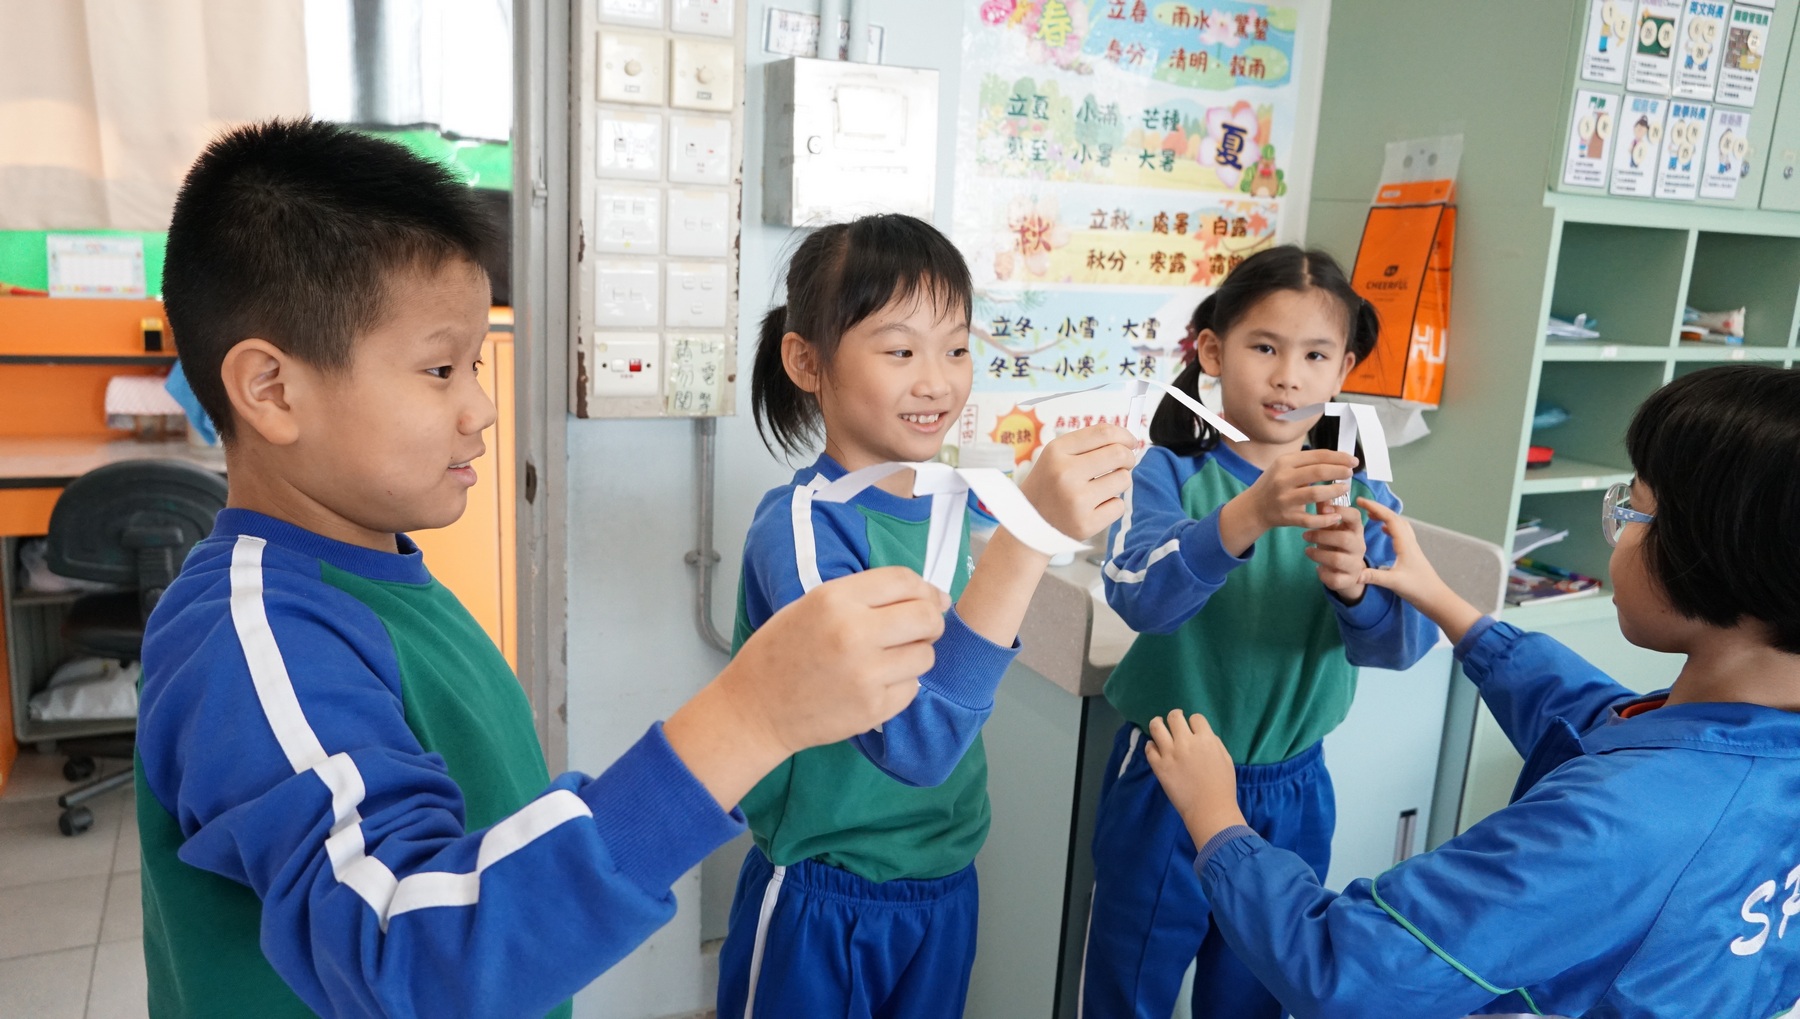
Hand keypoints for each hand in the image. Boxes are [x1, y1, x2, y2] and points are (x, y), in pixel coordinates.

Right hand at [724, 567, 947, 753]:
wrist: (756, 708)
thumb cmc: (782, 652)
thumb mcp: (814, 605)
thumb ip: (865, 597)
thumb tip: (928, 597)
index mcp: (835, 599)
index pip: (904, 580)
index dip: (925, 588)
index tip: (931, 598)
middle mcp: (853, 633)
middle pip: (926, 617)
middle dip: (932, 621)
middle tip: (921, 629)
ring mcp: (865, 674)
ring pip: (926, 656)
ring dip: (916, 655)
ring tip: (889, 659)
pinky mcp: (873, 708)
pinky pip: (912, 688)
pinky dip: (901, 684)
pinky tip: (876, 683)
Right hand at [1016, 424, 1136, 542]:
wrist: (1028, 524)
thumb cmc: (1048, 486)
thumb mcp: (1056, 456)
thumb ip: (1088, 444)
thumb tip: (1128, 441)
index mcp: (1056, 451)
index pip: (1104, 433)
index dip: (1124, 435)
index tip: (1131, 442)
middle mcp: (1065, 474)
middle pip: (1119, 454)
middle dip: (1128, 458)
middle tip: (1122, 465)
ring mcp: (1076, 501)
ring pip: (1124, 480)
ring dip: (1119, 482)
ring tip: (1100, 488)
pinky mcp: (1086, 524)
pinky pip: (1119, 506)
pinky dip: (1112, 506)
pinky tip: (1094, 508)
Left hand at [1144, 710, 1245, 846]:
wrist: (1209, 809)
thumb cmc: (1222, 786)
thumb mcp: (1226, 759)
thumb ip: (1214, 743)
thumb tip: (1203, 734)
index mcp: (1205, 739)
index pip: (1196, 718)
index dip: (1195, 722)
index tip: (1193, 728)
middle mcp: (1186, 742)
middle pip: (1174, 717)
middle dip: (1175, 716)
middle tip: (1174, 721)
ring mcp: (1170, 754)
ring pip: (1156, 727)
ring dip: (1157, 723)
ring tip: (1158, 724)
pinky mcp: (1159, 766)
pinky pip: (1149, 748)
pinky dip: (1151, 745)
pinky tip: (1154, 747)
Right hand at [1218, 449, 1358, 555]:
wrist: (1253, 507)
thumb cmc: (1275, 484)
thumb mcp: (1285, 467)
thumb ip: (1307, 463)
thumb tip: (1339, 459)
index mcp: (1284, 462)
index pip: (1318, 456)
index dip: (1339, 458)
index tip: (1353, 461)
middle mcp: (1283, 479)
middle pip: (1319, 472)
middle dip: (1340, 472)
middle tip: (1350, 474)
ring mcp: (1284, 499)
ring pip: (1316, 494)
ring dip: (1335, 491)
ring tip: (1344, 489)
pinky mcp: (1287, 517)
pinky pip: (1311, 519)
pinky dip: (1326, 518)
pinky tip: (1336, 515)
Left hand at [1304, 503, 1367, 602]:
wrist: (1347, 571)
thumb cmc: (1336, 542)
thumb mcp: (1332, 526)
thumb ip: (1324, 510)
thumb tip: (1316, 488)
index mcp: (1355, 529)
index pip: (1355, 516)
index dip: (1340, 511)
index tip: (1323, 508)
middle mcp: (1359, 545)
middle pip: (1343, 539)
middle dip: (1321, 535)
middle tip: (1305, 534)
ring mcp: (1355, 564)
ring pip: (1337, 559)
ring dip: (1318, 554)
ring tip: (1307, 550)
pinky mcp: (1348, 580)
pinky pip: (1334, 578)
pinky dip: (1323, 574)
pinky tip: (1317, 568)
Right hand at [1355, 499, 1483, 643]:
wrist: (1436, 598)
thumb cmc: (1418, 589)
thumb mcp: (1393, 582)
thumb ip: (1373, 576)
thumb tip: (1353, 573)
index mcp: (1405, 544)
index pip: (1389, 518)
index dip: (1375, 507)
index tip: (1360, 501)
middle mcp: (1409, 542)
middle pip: (1395, 518)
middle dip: (1378, 509)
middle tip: (1362, 505)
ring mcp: (1412, 547)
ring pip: (1399, 524)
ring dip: (1385, 516)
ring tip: (1371, 515)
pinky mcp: (1412, 554)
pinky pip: (1401, 533)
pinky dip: (1390, 527)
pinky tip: (1384, 531)